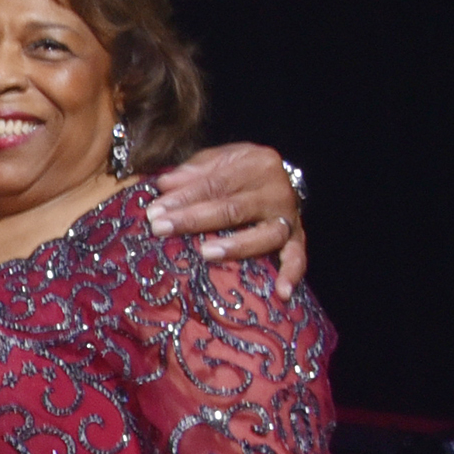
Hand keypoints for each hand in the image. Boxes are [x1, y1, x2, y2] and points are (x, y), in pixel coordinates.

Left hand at [142, 140, 308, 293]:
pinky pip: (297, 258)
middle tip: (162, 229)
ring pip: (264, 234)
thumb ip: (193, 170)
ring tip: (206, 254)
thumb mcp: (219, 160)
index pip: (214, 183)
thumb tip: (164, 184)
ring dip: (236, 246)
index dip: (183, 198)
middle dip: (194, 220)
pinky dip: (292, 274)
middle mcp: (277, 190)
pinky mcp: (298, 239)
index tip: (154, 212)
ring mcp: (289, 217)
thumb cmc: (239, 172)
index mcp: (256, 164)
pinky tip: (281, 292)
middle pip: (233, 208)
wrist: (281, 177)